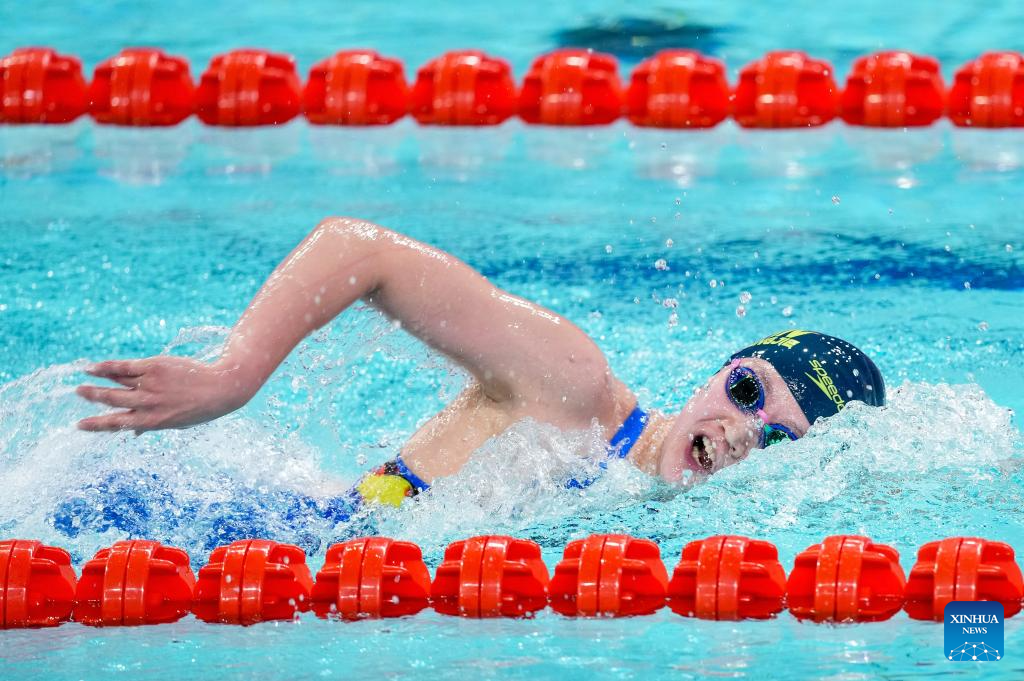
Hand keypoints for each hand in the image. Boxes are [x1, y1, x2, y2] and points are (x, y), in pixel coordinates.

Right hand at [76, 356, 251, 433]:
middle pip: (112, 400)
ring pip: (116, 382)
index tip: (79, 425)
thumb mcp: (175, 423)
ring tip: (84, 376)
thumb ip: (151, 425)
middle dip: (92, 397)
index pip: (117, 424)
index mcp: (152, 421)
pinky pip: (124, 367)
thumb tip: (132, 433)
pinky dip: (107, 367)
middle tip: (77, 393)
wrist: (222, 388)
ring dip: (97, 380)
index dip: (96, 425)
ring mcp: (150, 385)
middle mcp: (148, 404)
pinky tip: (95, 367)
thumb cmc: (199, 407)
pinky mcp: (154, 367)